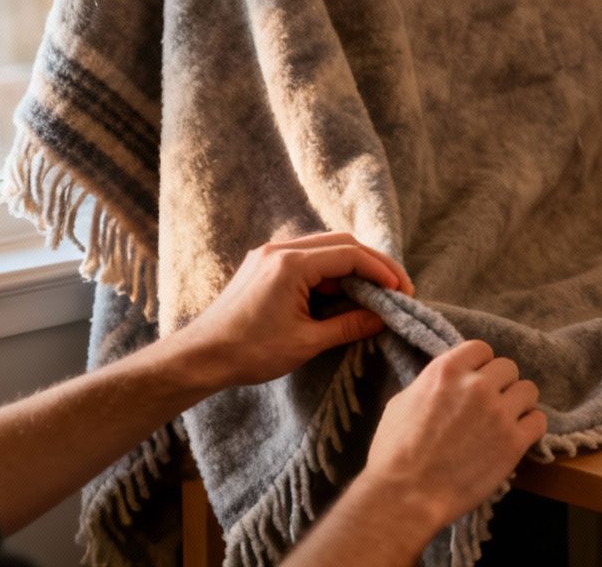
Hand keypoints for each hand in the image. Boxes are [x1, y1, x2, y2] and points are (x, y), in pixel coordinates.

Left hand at [162, 231, 415, 391]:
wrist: (199, 357)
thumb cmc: (249, 352)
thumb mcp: (306, 342)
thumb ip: (349, 325)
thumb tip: (384, 318)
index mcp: (291, 264)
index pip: (350, 255)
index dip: (382, 271)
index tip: (402, 291)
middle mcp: (280, 250)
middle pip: (342, 243)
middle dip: (374, 264)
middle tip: (397, 288)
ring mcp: (269, 255)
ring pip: (325, 248)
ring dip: (353, 266)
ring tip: (376, 291)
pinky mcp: (263, 266)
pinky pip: (307, 257)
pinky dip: (331, 271)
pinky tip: (344, 291)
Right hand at [352, 340, 546, 533]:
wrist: (405, 496)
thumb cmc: (394, 454)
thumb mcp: (401, 403)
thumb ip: (430, 385)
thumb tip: (447, 384)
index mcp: (447, 371)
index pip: (482, 349)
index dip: (481, 366)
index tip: (477, 381)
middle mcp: (477, 385)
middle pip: (508, 368)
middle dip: (500, 385)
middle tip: (490, 406)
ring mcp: (499, 412)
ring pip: (528, 390)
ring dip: (518, 404)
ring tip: (505, 422)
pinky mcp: (514, 441)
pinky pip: (539, 421)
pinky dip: (530, 428)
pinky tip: (516, 438)